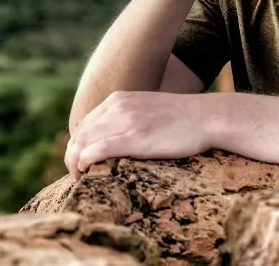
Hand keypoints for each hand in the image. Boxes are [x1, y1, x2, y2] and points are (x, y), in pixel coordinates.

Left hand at [63, 91, 213, 178]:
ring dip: (75, 163)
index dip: (77, 145)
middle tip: (77, 175)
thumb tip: (117, 137)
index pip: (84, 124)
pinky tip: (86, 173)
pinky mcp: (133, 138)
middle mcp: (116, 107)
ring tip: (80, 179)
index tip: (81, 162)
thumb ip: (128, 118)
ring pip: (82, 142)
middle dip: (72, 156)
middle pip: (79, 134)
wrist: (206, 117)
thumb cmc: (182, 119)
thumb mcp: (147, 109)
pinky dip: (84, 162)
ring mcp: (124, 122)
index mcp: (117, 100)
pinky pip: (96, 150)